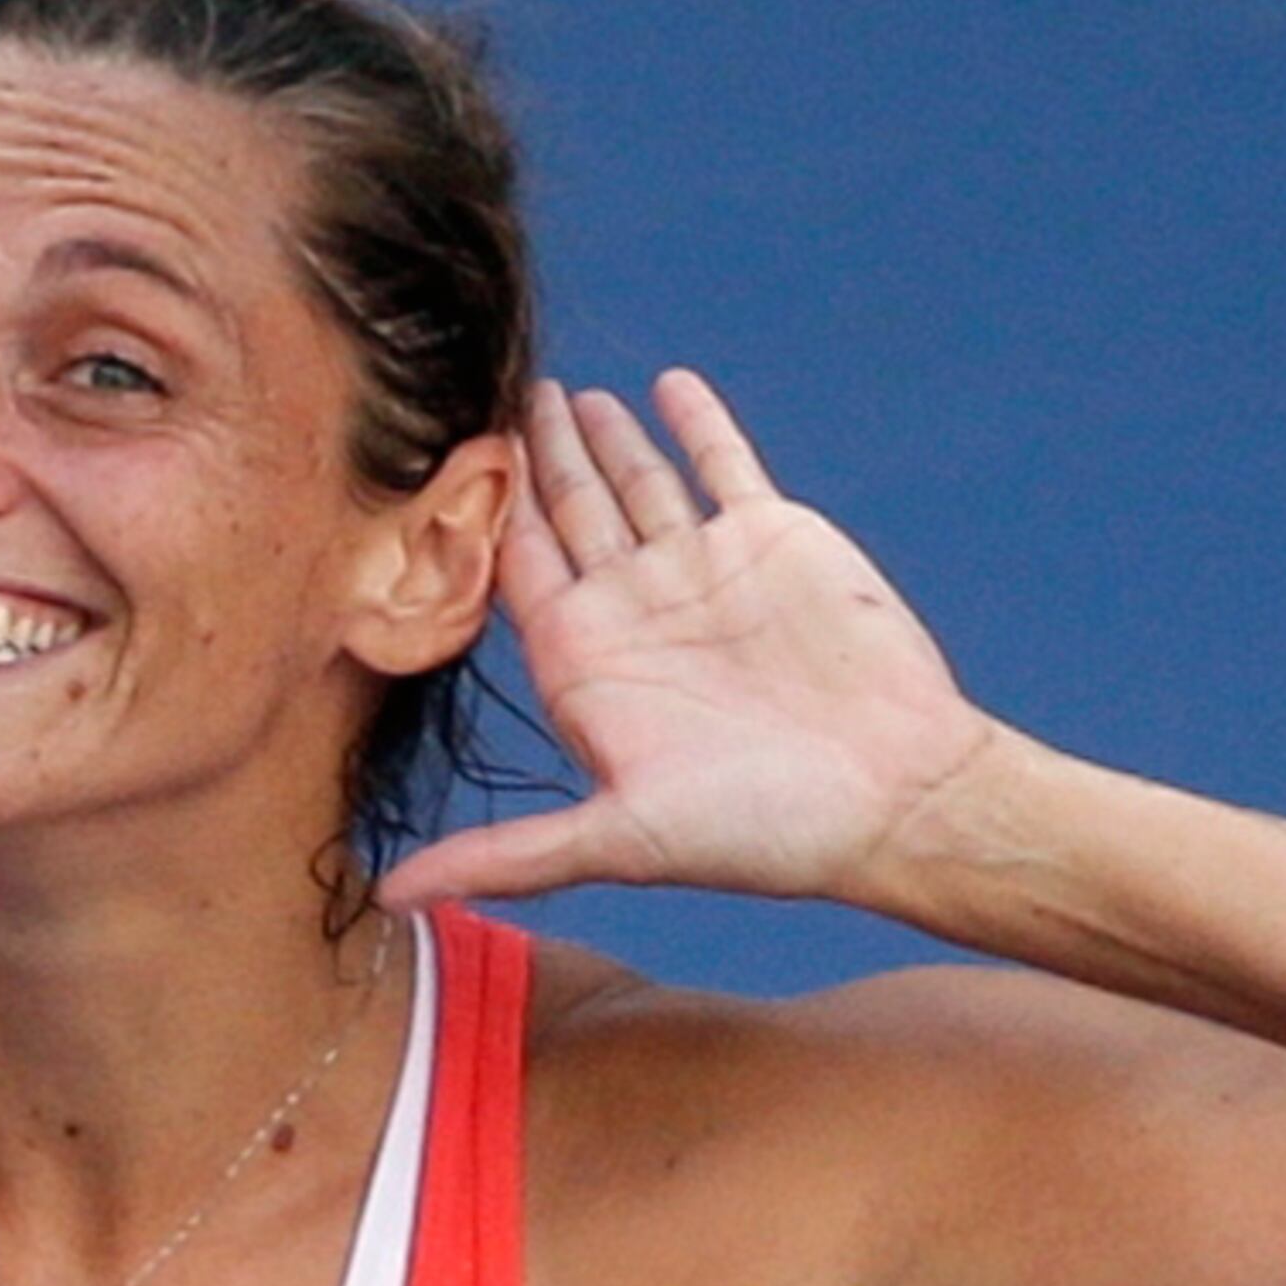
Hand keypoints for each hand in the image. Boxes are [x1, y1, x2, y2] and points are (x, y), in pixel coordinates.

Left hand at [376, 371, 994, 909]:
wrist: (896, 795)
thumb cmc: (762, 832)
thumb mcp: (620, 840)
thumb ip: (507, 855)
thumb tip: (389, 898)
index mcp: (588, 665)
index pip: (514, 572)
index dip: (479, 521)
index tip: (438, 463)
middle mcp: (636, 611)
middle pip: (565, 514)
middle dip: (531, 460)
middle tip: (488, 395)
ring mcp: (701, 568)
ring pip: (634, 481)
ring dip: (599, 436)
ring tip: (560, 391)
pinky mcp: (770, 538)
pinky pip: (722, 464)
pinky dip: (696, 423)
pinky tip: (666, 387)